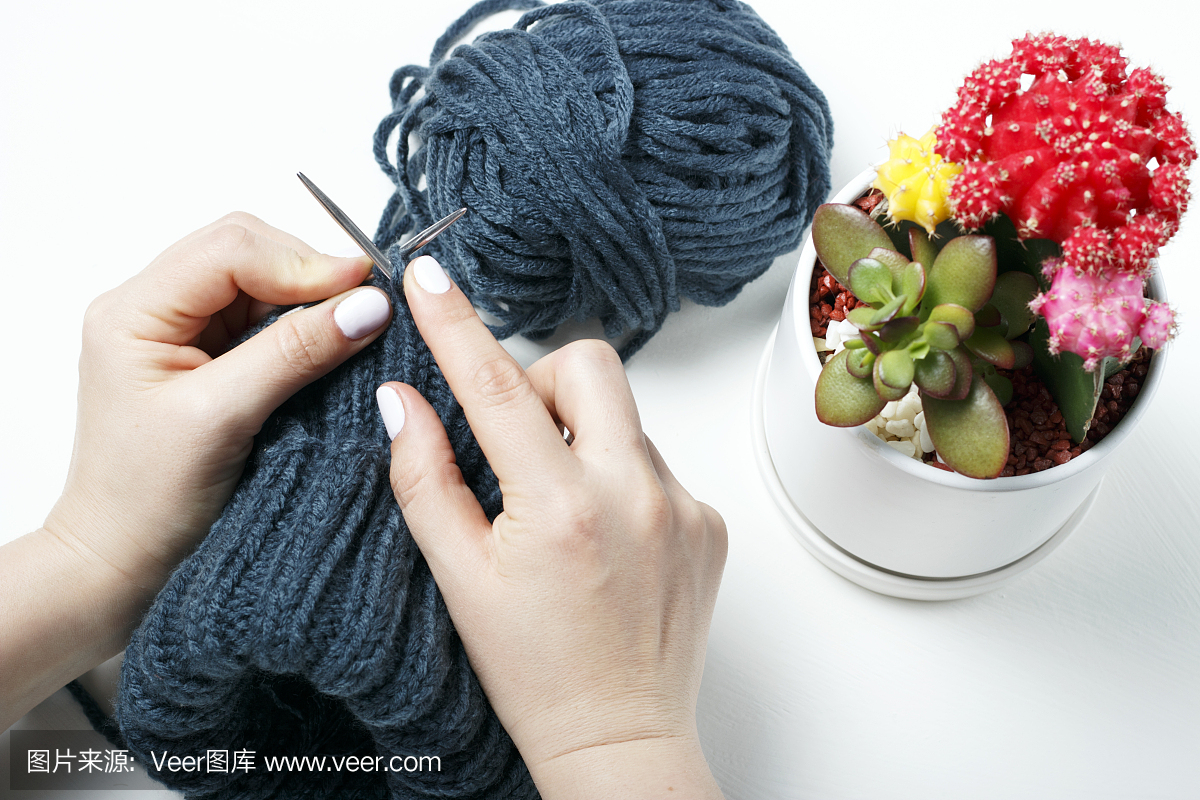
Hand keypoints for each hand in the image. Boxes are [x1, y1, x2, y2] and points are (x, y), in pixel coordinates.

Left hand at [46, 212, 389, 588]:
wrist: (123, 554)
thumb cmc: (148, 496)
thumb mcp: (224, 417)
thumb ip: (295, 353)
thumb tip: (369, 305)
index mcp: (134, 311)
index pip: (229, 249)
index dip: (303, 261)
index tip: (367, 290)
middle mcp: (152, 306)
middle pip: (245, 250)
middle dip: (309, 271)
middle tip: (367, 307)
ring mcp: (180, 327)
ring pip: (259, 278)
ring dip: (309, 296)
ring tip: (355, 326)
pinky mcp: (206, 351)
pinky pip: (264, 314)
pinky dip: (302, 322)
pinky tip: (329, 342)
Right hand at [377, 255, 726, 798]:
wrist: (622, 737)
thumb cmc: (536, 673)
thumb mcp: (458, 578)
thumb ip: (425, 478)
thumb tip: (400, 401)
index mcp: (560, 507)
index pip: (495, 385)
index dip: (456, 322)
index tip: (431, 277)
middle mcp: (634, 493)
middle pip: (589, 363)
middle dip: (541, 379)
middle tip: (513, 437)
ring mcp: (683, 505)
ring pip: (624, 416)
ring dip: (581, 437)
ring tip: (559, 511)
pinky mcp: (710, 520)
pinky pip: (656, 461)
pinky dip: (619, 476)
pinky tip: (604, 536)